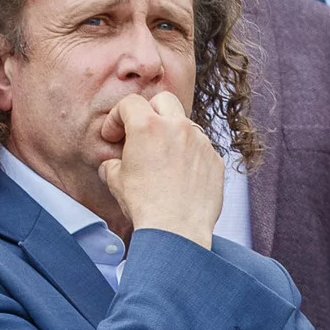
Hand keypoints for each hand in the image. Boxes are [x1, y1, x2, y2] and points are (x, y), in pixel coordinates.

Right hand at [98, 91, 223, 248]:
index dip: (117, 117)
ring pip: (185, 124)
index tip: (114, 135)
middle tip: (140, 133)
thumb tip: (115, 164)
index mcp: (148, 126)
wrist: (178, 229)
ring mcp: (201, 142)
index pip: (130, 103)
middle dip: (149, 111)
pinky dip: (189, 154)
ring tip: (161, 158)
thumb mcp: (116, 180)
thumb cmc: (144, 204)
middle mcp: (178, 127)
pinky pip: (200, 147)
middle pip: (163, 101)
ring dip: (172, 134)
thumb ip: (114, 163)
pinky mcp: (215, 159)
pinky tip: (180, 174)